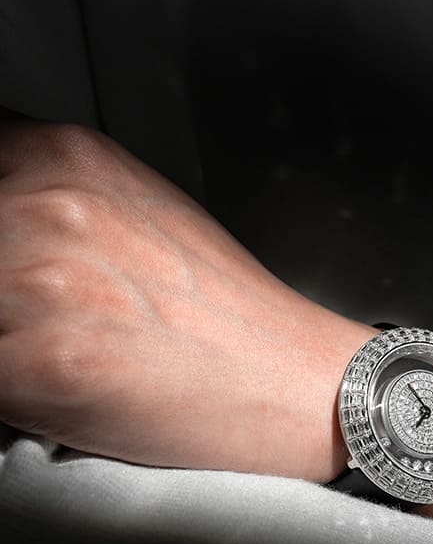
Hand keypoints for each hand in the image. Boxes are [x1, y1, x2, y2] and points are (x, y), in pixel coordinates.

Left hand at [0, 119, 432, 536]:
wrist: (293, 382)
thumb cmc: (223, 314)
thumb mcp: (128, 210)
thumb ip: (47, 197)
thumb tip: (3, 217)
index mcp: (66, 154)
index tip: (9, 252)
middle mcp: (47, 203)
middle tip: (32, 319)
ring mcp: (38, 278)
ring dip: (1, 335)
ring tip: (46, 352)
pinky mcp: (40, 361)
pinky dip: (9, 389)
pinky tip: (52, 389)